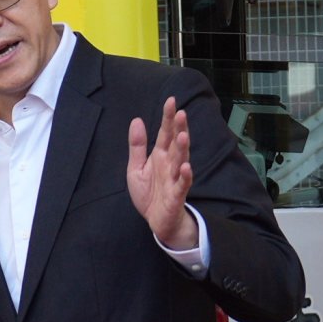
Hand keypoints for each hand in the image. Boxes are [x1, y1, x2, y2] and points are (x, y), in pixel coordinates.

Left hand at [127, 97, 201, 254]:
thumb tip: (136, 120)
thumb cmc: (149, 193)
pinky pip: (182, 184)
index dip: (168, 118)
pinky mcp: (177, 195)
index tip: (171, 101)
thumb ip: (137, 146)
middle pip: (176, 143)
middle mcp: (170, 164)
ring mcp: (175, 178)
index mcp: (160, 155)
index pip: (165, 133)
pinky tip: (186, 167)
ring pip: (181, 161)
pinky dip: (185, 176)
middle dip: (179, 129)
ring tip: (183, 136)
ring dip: (183, 149)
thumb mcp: (136, 168)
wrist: (156, 220)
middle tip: (181, 113)